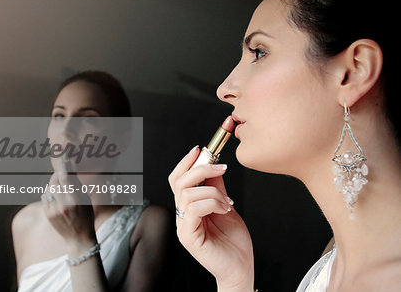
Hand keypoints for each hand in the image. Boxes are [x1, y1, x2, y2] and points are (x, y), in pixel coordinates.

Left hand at [41, 157, 95, 244]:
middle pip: (55, 181)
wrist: (78, 238)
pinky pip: (45, 196)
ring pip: (49, 188)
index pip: (66, 178)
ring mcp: (53, 210)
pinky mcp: (47, 214)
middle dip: (57, 174)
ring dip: (53, 184)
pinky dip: (49, 192)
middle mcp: (63, 205)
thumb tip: (68, 170)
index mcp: (76, 201)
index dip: (63, 166)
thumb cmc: (86, 217)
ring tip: (61, 188)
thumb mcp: (86, 200)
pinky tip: (56, 196)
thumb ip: (76, 186)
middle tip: (61, 172)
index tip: (63, 158)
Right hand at [169, 146, 253, 290]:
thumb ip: (217, 187)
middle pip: (178, 182)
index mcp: (189, 207)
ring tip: (228, 202)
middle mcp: (182, 215)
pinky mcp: (189, 237)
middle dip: (200, 169)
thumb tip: (214, 166)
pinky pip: (193, 210)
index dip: (186, 162)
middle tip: (221, 168)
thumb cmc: (234, 241)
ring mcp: (183, 226)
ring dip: (212, 192)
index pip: (178, 179)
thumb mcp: (226, 206)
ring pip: (187, 194)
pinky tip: (225, 209)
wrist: (240, 268)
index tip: (201, 149)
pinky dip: (212, 203)